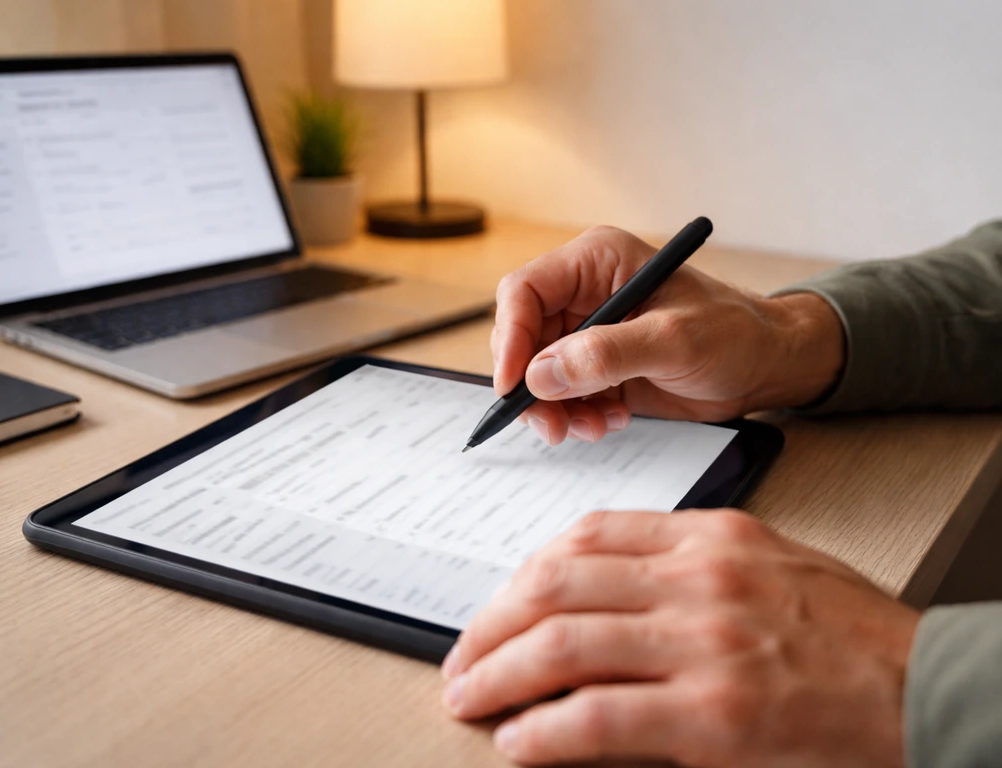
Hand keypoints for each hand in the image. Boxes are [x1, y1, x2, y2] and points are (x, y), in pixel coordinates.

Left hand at [441, 510, 918, 766]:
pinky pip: (599, 718)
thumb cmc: (849, 632)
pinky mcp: (714, 716)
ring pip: (563, 645)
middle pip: (556, 584)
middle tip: (463, 655)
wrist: (928, 686)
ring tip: (470, 696)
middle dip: (492, 622)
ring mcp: (703, 645)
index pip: (586, 535)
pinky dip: (545, 731)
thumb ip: (685, 562)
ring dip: (499, 674)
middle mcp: (697, 579)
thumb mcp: (767, 563)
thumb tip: (602, 586)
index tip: (499, 603)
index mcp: (708, 536)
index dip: (524, 572)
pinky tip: (519, 741)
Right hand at [491, 226, 844, 443]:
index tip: (515, 384)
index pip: (525, 292)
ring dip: (556, 408)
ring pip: (538, 374)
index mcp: (596, 262)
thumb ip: (607, 354)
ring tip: (594, 425)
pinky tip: (611, 419)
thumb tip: (542, 374)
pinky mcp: (598, 367)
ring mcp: (589, 333)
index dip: (511, 338)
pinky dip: (576, 416)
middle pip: (524, 339)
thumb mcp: (675, 340)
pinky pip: (563, 395)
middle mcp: (584, 294)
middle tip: (552, 425)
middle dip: (533, 386)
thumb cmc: (735, 333)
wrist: (766, 366)